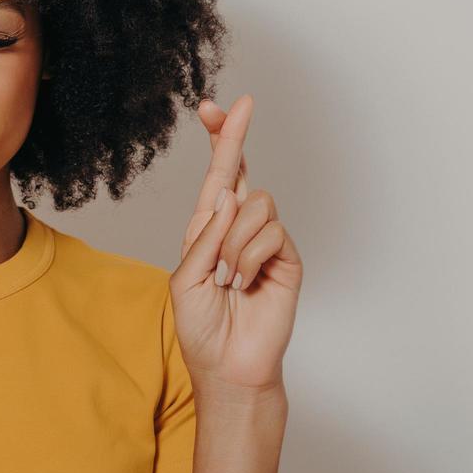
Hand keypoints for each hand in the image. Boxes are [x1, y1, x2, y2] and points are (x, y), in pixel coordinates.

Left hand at [171, 94, 302, 400]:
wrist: (229, 366)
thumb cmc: (202, 328)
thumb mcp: (186, 279)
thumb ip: (204, 237)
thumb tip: (229, 194)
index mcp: (207, 231)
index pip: (215, 179)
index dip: (217, 143)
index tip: (212, 108)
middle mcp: (236, 230)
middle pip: (240, 171)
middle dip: (233, 137)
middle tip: (239, 105)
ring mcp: (264, 242)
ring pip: (254, 205)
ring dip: (232, 242)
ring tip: (227, 279)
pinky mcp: (286, 259)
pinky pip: (270, 233)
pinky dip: (248, 257)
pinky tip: (244, 283)